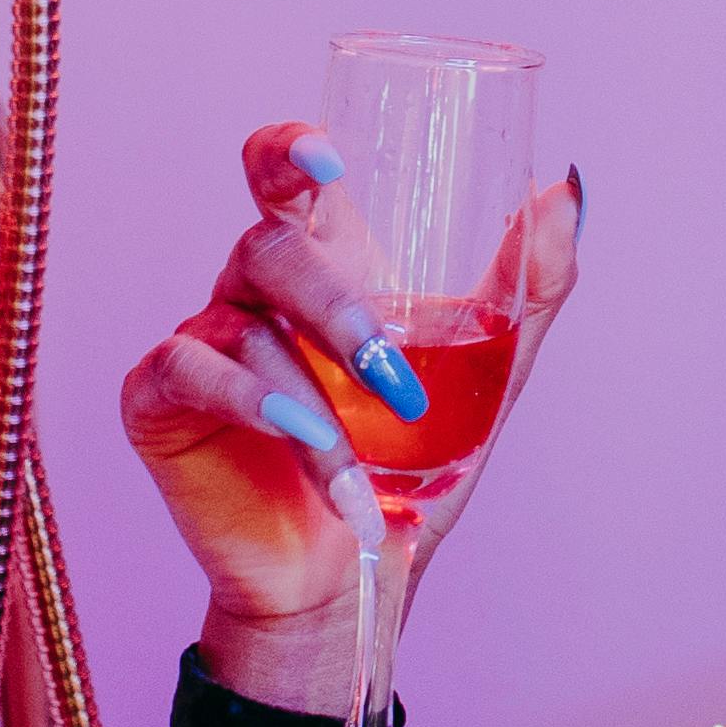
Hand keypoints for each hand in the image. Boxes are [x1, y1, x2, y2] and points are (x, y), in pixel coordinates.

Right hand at [123, 131, 582, 703]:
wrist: (352, 577)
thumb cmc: (410, 467)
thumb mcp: (488, 377)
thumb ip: (526, 290)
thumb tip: (565, 190)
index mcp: (324, 264)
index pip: (285, 175)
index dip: (289, 149)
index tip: (324, 155)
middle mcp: (255, 291)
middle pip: (270, 245)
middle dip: (336, 308)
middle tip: (395, 381)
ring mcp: (203, 339)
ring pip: (245, 324)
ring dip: (314, 399)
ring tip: (360, 468)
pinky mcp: (160, 401)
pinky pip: (190, 372)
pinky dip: (251, 405)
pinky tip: (298, 441)